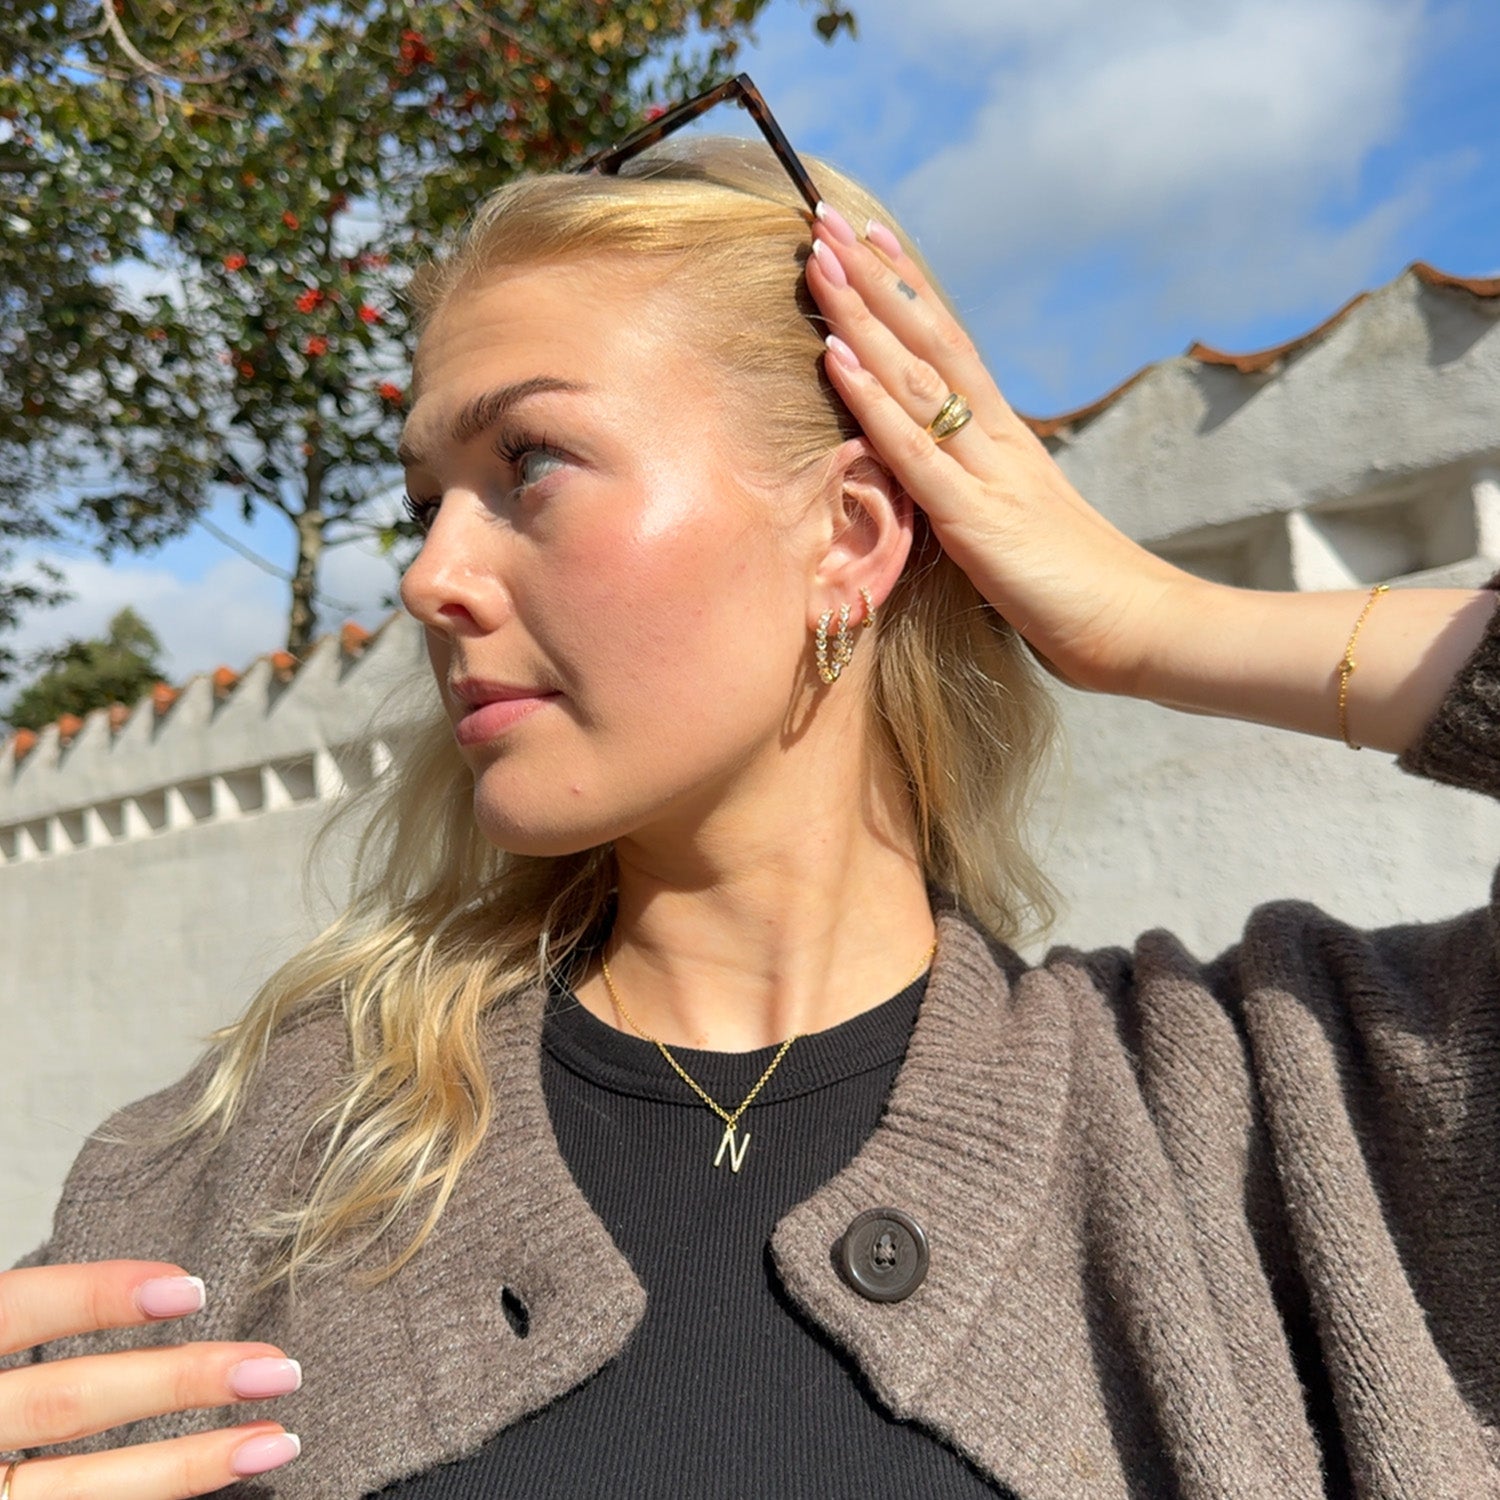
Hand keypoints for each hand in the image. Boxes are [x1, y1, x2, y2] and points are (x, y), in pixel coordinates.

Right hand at [0, 1261, 302, 1496]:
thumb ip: (20, 1319)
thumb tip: (154, 1282)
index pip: (15, 1309)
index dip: (97, 1297)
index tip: (191, 1287)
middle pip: (64, 1405)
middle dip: (178, 1385)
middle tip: (279, 1367)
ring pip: (71, 1493)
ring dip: (185, 1468)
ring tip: (277, 1441)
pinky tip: (208, 1489)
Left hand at [805, 204, 1199, 695]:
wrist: (1144, 629)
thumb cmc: (1082, 593)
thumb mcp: (1020, 531)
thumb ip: (982, 497)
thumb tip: (946, 486)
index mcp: (1007, 441)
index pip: (950, 346)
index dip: (908, 290)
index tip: (869, 238)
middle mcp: (997, 439)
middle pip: (929, 340)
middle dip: (874, 278)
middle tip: (828, 217)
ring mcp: (987, 473)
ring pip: (916, 378)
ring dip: (862, 317)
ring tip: (820, 259)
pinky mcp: (977, 520)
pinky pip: (914, 451)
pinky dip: (871, 400)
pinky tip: (833, 357)